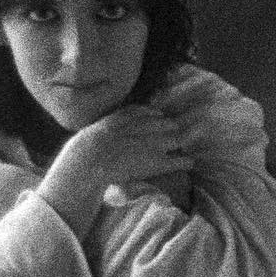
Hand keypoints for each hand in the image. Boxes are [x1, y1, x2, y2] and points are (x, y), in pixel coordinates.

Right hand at [39, 106, 191, 237]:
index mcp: (130, 117)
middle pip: (168, 123)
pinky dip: (186, 162)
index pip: (151, 113)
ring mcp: (154, 144)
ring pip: (178, 138)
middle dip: (173, 128)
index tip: (160, 121)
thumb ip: (109, 124)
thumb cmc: (86, 148)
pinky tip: (189, 163)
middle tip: (175, 134)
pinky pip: (182, 160)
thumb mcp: (97, 128)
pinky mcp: (159, 162)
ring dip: (181, 142)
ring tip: (184, 147)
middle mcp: (146, 127)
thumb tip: (107, 129)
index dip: (157, 119)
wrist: (90, 160)